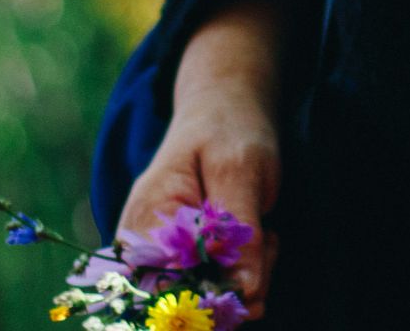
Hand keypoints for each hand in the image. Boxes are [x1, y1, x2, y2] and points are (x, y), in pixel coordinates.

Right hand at [117, 0, 283, 317]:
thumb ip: (242, 233)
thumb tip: (247, 294)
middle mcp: (142, 250)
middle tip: (267, 240)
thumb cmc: (226, 130)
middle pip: (191, 301)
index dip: (218, 296)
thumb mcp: (241, 170)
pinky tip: (255, 240)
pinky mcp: (182, 261)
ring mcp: (160, 258)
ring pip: (208, 299)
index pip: (172, 292)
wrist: (220, 108)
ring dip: (248, 277)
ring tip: (262, 233)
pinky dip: (245, 272)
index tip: (256, 277)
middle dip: (240, 284)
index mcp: (145, 224)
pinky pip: (214, 288)